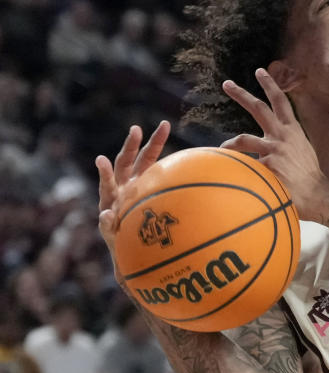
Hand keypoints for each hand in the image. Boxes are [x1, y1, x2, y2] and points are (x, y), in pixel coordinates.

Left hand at [96, 121, 170, 287]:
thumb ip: (109, 229)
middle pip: (126, 162)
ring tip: (164, 126)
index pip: (107, 184)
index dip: (104, 173)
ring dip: (152, 144)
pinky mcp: (151, 185)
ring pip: (144, 160)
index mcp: (112, 199)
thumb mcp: (116, 241)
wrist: (136, 246)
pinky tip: (185, 149)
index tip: (100, 159)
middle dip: (131, 145)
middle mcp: (124, 186)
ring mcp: (138, 184)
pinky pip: (159, 169)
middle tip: (136, 129)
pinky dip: (169, 160)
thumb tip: (105, 214)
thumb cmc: (125, 245)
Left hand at [221, 68, 328, 218]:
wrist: (318, 195)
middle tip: (226, 83)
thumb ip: (286, 145)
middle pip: (258, 108)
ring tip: (220, 147)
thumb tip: (268, 147)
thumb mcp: (301, 153)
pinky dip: (239, 171)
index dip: (270, 85)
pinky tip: (237, 178)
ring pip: (242, 139)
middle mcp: (283, 135)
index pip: (281, 102)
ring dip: (228, 143)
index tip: (260, 71)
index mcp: (293, 131)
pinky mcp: (267, 165)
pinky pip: (245, 165)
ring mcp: (274, 149)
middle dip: (241, 94)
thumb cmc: (309, 178)